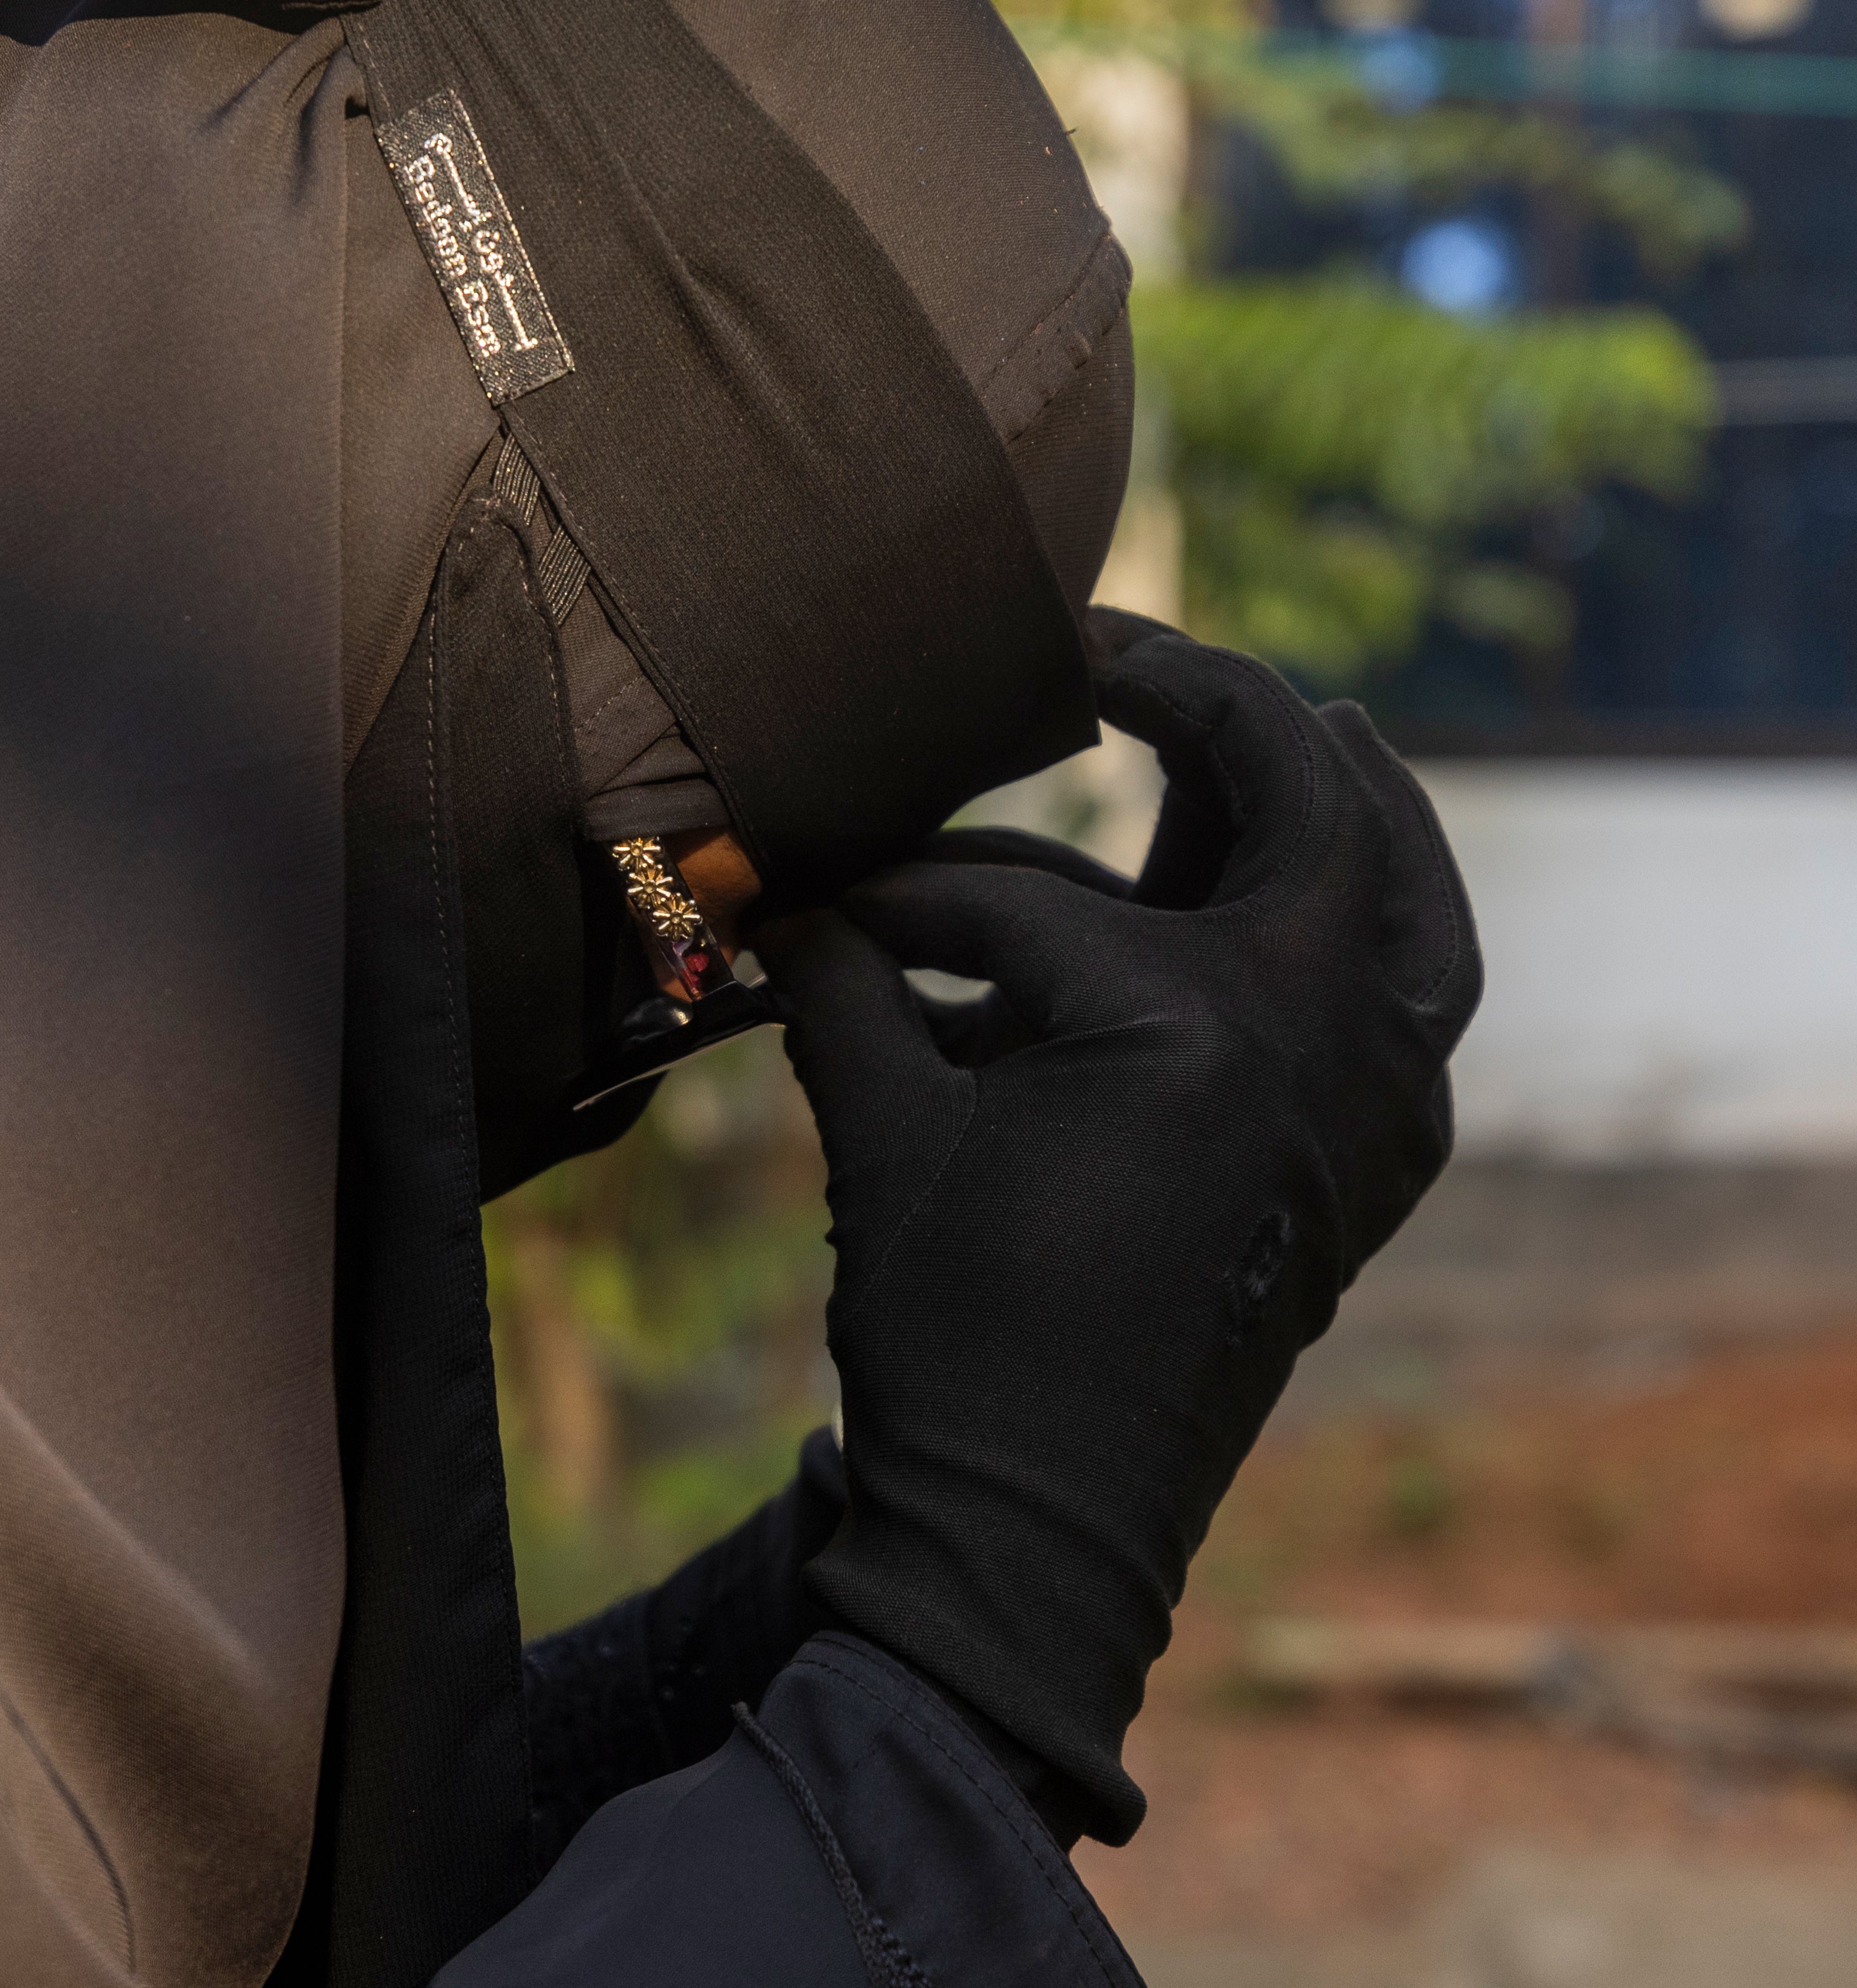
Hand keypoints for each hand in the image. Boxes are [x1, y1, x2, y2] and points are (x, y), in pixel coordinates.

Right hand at [753, 610, 1479, 1837]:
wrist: (1041, 1530)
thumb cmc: (954, 1337)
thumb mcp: (883, 1136)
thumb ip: (841, 990)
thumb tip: (772, 895)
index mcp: (1191, 1024)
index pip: (1021, 903)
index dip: (899, 894)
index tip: (816, 900)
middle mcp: (1316, 1041)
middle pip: (1303, 800)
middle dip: (1208, 708)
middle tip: (1113, 656)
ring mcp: (1368, 1105)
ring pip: (1404, 895)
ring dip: (1348, 797)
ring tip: (1299, 718)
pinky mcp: (1370, 1162)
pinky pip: (1414, 998)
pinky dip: (1374, 923)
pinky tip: (1313, 878)